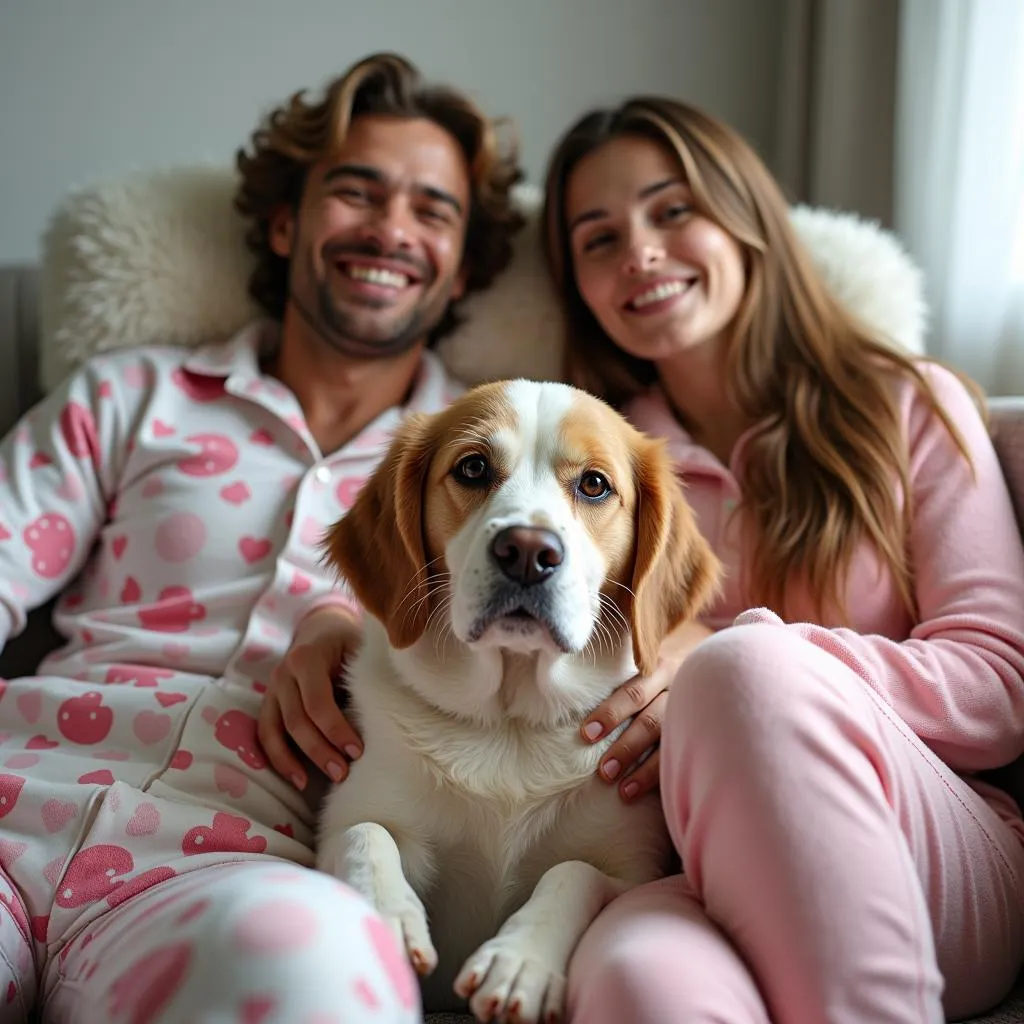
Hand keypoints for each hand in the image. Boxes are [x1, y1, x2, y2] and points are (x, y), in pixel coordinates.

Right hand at [258, 604, 363, 790]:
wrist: (324, 629)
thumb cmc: (350, 643)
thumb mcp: (361, 649)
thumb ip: (367, 674)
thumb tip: (391, 710)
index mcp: (307, 656)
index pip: (318, 701)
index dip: (336, 729)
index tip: (358, 751)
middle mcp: (284, 672)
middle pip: (298, 721)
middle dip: (321, 751)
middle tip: (344, 773)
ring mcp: (272, 688)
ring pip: (278, 731)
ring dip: (297, 761)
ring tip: (321, 781)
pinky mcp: (269, 703)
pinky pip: (266, 734)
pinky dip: (278, 759)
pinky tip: (297, 779)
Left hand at [582, 620, 712, 800]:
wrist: (723, 675)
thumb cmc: (664, 678)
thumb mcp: (651, 668)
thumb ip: (626, 682)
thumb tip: (576, 712)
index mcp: (663, 668)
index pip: (633, 692)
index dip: (609, 713)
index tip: (586, 735)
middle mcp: (682, 690)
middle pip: (652, 720)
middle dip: (626, 747)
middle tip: (603, 772)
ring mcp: (699, 715)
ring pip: (671, 744)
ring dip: (645, 770)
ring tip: (623, 791)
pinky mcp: (709, 736)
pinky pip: (690, 759)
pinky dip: (668, 778)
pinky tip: (656, 795)